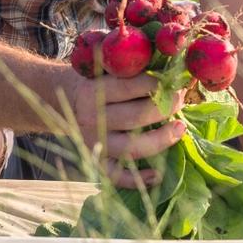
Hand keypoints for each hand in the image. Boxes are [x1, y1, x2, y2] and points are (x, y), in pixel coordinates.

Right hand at [67, 72, 186, 188]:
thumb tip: (165, 63)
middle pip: (135, 118)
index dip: (156, 84)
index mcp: (93, 92)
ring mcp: (95, 144)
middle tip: (180, 99)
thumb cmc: (93, 80)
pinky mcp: (96, 162)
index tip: (174, 81)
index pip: (129, 87)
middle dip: (164, 108)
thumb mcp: (104, 67)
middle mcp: (92, 120)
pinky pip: (117, 176)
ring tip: (180, 128)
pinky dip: (137, 179)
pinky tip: (157, 175)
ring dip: (161, 140)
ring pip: (131, 148)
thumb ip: (128, 65)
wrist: (63, 100)